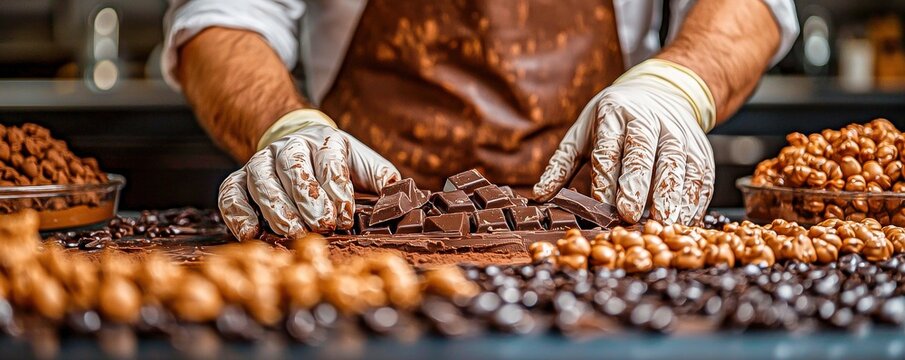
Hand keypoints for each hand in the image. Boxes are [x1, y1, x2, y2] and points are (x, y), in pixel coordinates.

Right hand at [218, 109, 399, 239]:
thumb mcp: (363, 164)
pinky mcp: (238, 178)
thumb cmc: (336, 162)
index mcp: (325, 142)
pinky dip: (237, 212)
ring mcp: (261, 162)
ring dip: (275, 207)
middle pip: (293, 167)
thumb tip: (402, 196)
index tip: (344, 217)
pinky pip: (230, 192)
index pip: (330, 161)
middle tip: (320, 226)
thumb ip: (382, 178)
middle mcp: (290, 148)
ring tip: (289, 232)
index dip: (337, 190)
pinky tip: (250, 233)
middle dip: (307, 198)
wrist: (297, 141)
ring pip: (261, 179)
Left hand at [534, 59, 715, 224]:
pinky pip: (701, 176)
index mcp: (614, 114)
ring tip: (661, 223)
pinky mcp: (700, 149)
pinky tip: (683, 222)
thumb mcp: (581, 134)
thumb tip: (540, 195)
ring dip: (671, 196)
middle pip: (645, 153)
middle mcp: (649, 120)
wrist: (660, 93)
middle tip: (631, 214)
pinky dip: (694, 201)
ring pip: (677, 164)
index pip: (610, 147)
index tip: (604, 205)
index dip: (607, 177)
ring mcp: (678, 134)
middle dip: (639, 185)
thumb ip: (561, 165)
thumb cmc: (613, 121)